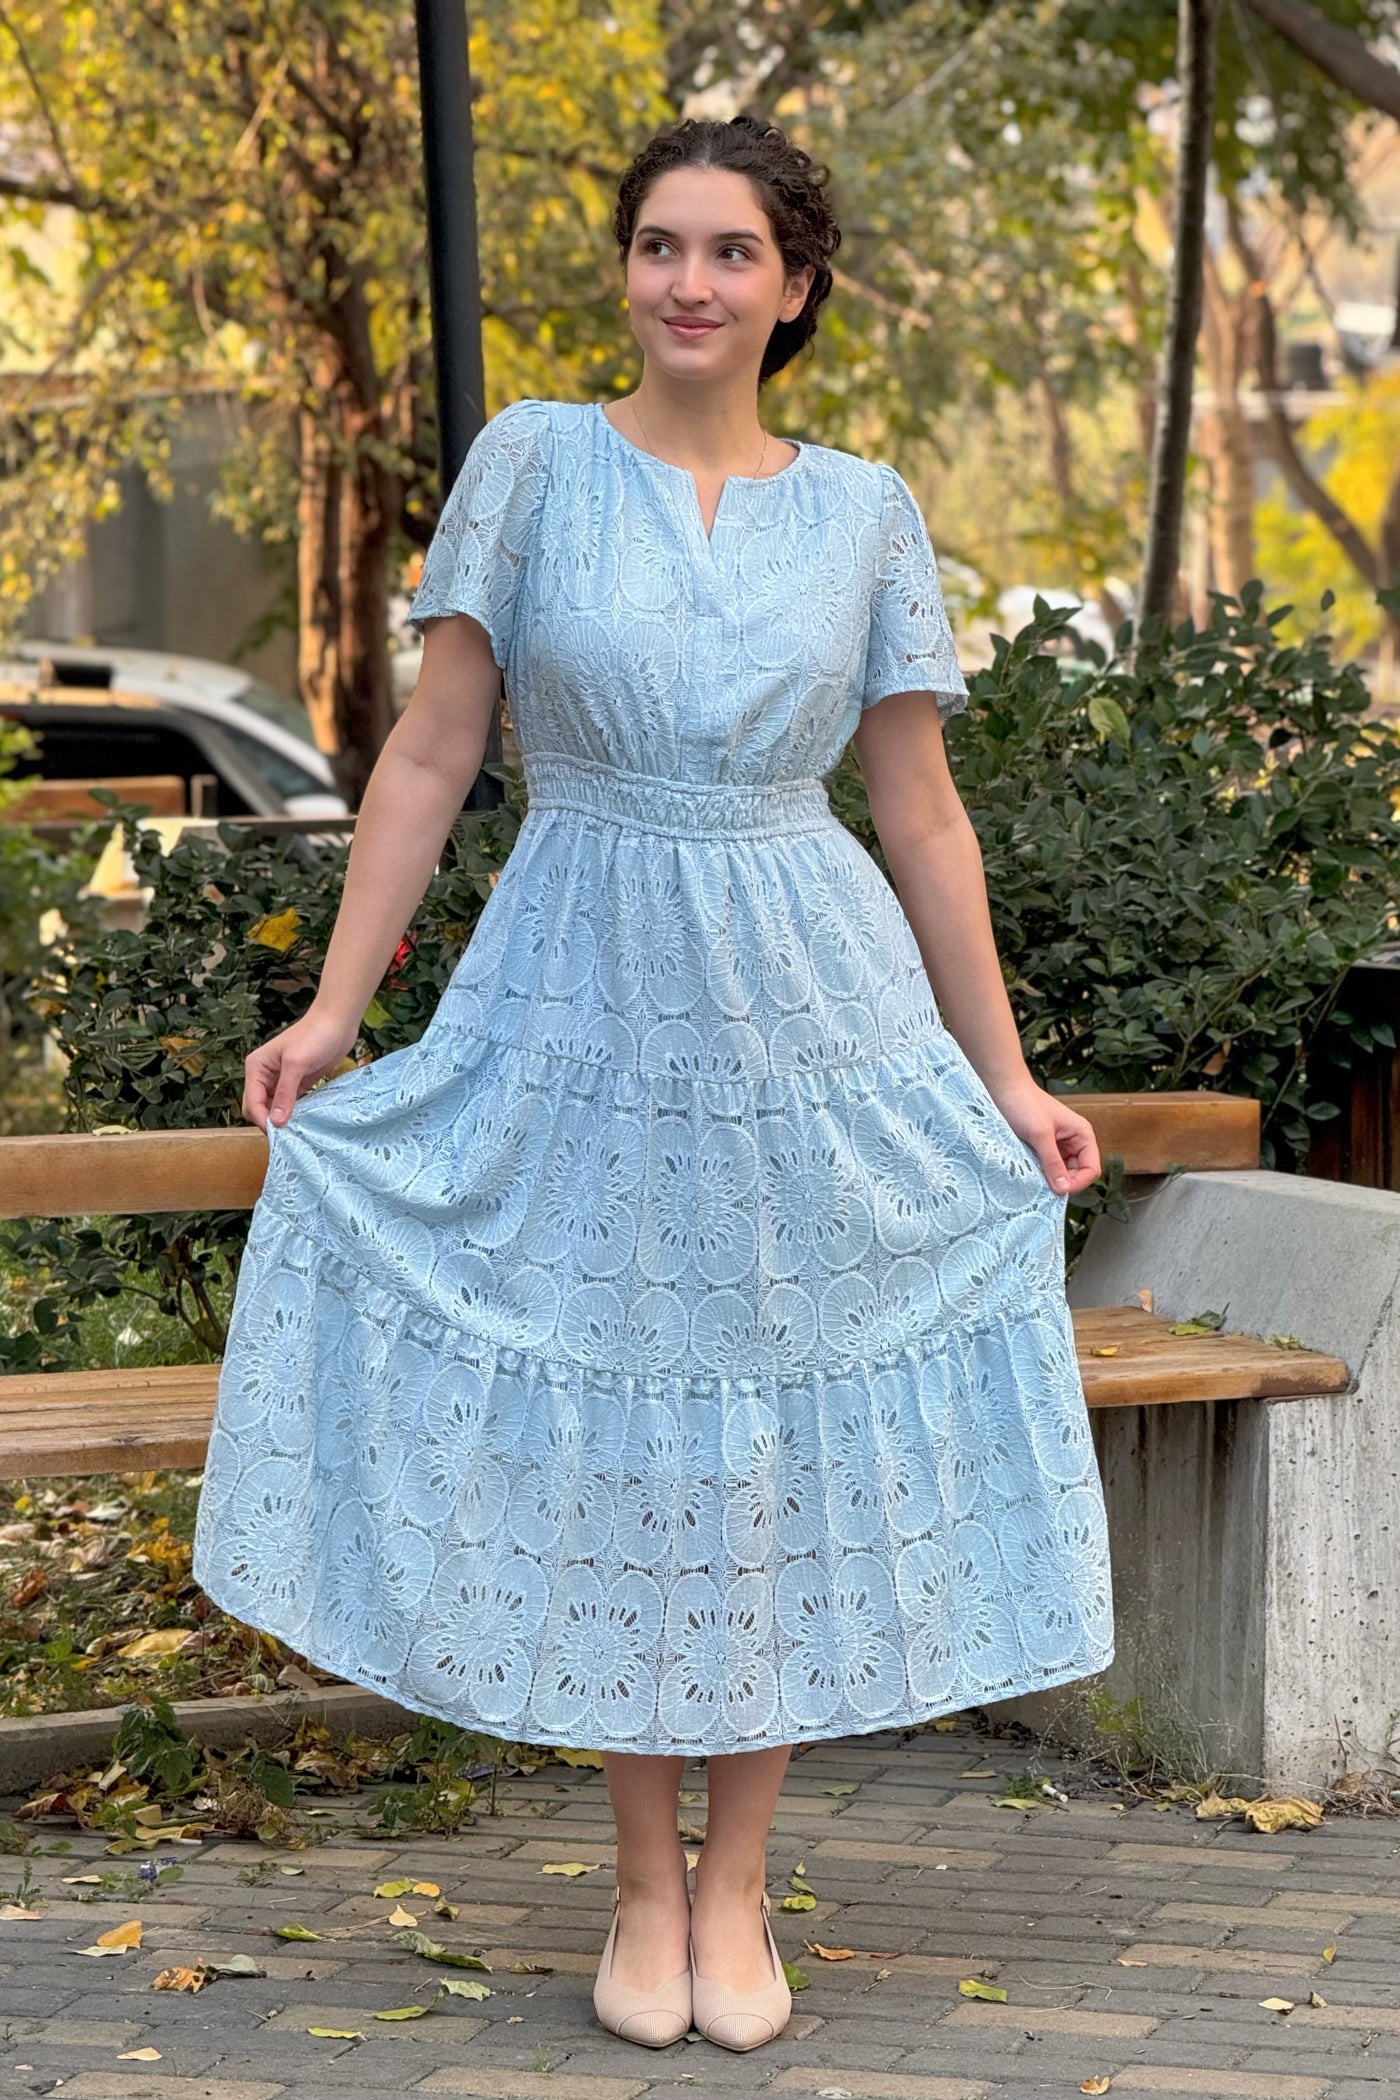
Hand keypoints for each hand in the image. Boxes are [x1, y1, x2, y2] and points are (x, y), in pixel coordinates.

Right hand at [242, 1006, 359, 1133]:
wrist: (338, 1022)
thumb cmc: (315, 1036)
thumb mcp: (297, 1064)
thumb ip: (285, 1093)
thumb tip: (276, 1122)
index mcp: (256, 1067)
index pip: (251, 1102)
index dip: (262, 1119)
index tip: (279, 1134)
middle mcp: (264, 1075)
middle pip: (258, 1108)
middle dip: (269, 1122)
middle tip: (288, 1136)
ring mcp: (281, 1081)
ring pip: (274, 1109)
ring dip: (282, 1121)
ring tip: (297, 1133)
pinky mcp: (298, 1084)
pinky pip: (290, 1106)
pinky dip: (294, 1115)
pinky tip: (304, 1123)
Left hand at [988, 1076, 1101, 1196]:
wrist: (1004, 1088)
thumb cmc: (1024, 1104)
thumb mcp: (1040, 1135)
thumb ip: (1053, 1162)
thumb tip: (1063, 1190)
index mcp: (1082, 1134)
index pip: (1092, 1169)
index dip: (1078, 1183)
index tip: (1057, 1191)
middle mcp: (1075, 1141)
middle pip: (1078, 1174)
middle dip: (1063, 1183)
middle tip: (1043, 1187)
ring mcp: (1060, 1145)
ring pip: (1062, 1172)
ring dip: (1051, 1179)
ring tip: (1035, 1178)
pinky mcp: (1044, 1147)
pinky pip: (1049, 1167)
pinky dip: (1042, 1173)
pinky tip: (1030, 1172)